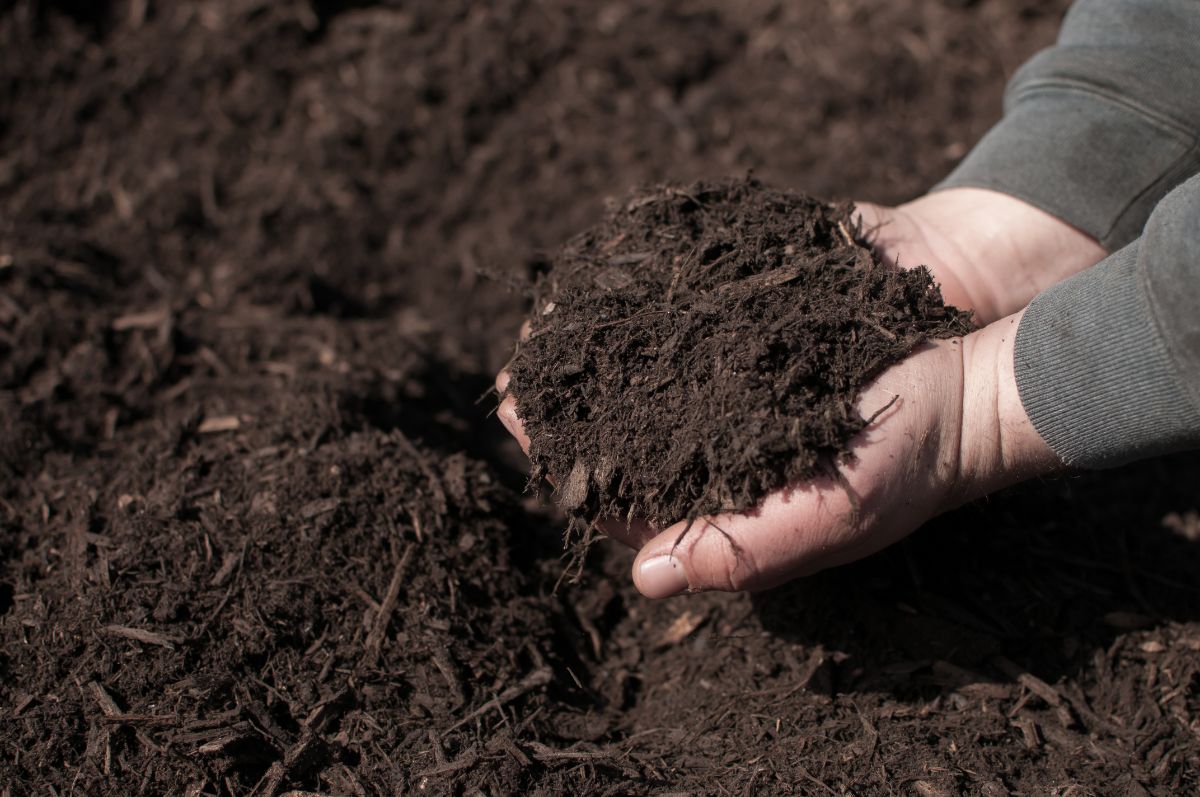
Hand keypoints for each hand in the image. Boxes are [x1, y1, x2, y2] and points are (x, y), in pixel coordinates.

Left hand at [496, 188, 1102, 596]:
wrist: (979, 367)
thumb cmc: (911, 456)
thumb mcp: (833, 514)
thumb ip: (742, 549)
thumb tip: (643, 579)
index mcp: (727, 499)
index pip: (630, 495)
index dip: (571, 466)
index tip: (518, 426)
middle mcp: (721, 441)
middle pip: (624, 426)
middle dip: (567, 403)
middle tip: (511, 378)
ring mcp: (734, 379)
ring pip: (646, 367)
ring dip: (596, 348)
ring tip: (544, 324)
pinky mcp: (756, 321)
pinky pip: (687, 313)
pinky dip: (647, 299)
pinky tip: (605, 279)